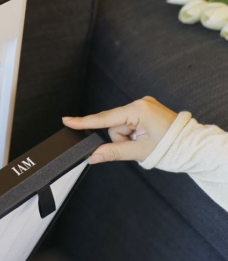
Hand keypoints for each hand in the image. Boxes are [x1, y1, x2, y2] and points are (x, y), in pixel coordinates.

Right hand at [62, 97, 177, 163]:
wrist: (193, 147)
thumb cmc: (172, 147)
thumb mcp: (139, 152)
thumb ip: (113, 153)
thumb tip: (92, 156)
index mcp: (138, 110)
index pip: (105, 119)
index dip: (84, 122)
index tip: (66, 120)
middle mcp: (140, 104)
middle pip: (114, 126)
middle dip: (123, 139)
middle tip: (140, 146)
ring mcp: (144, 106)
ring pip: (122, 127)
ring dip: (129, 138)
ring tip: (147, 143)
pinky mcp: (146, 110)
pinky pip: (130, 124)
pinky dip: (134, 134)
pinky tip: (147, 138)